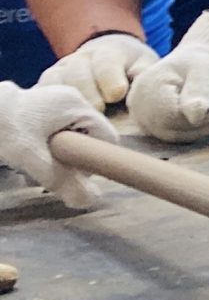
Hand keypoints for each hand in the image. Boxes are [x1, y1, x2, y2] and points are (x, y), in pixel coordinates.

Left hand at [0, 82, 115, 208]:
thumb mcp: (32, 159)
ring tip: (31, 167)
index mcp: (75, 104)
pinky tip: (26, 156)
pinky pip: (55, 131)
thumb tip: (91, 200)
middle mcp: (70, 98)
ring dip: (56, 156)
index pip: (106, 137)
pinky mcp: (40, 107)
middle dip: (70, 160)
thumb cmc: (3, 130)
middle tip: (47, 173)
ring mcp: (54, 100)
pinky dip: (46, 147)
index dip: (94, 161)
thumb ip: (62, 180)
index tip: (71, 174)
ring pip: (71, 136)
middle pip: (88, 138)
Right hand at [39, 33, 155, 111]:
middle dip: (87, 92)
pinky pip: (40, 94)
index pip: (106, 61)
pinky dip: (44, 107)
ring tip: (75, 121)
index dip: (110, 77)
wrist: (109, 58)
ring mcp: (60, 71)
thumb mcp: (145, 66)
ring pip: (55, 82)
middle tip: (97, 111)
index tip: (117, 94)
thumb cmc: (131, 69)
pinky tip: (53, 122)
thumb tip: (145, 86)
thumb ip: (145, 74)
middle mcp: (80, 59)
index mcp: (108, 52)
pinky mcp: (47, 86)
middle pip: (77, 73)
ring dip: (64, 101)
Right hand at [125, 12, 208, 143]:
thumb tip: (195, 117)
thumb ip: (200, 90)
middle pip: (176, 128)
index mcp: (146, 89)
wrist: (193, 63)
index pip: (173, 115)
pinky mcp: (159, 128)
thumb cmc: (199, 61)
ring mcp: (146, 121)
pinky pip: (184, 134)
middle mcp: (140, 109)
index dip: (205, 115)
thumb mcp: (205, 68)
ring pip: (182, 134)